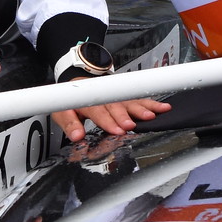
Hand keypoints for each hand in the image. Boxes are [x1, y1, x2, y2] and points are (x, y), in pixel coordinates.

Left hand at [51, 97, 170, 143]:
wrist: (75, 86)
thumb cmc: (70, 102)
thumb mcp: (61, 113)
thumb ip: (70, 125)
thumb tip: (77, 136)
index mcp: (85, 98)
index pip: (96, 108)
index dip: (106, 119)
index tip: (116, 129)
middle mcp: (102, 94)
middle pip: (114, 104)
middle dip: (123, 115)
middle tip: (131, 125)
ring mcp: (114, 94)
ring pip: (128, 100)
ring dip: (140, 107)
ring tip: (151, 115)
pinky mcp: (122, 96)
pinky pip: (136, 99)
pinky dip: (149, 103)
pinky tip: (161, 107)